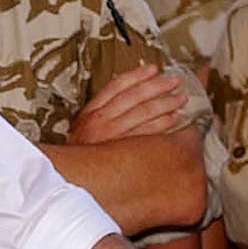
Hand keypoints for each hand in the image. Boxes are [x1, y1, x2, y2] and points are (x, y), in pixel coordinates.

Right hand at [69, 65, 188, 144]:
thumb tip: (128, 96)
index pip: (115, 86)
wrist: (68, 179)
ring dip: (165, 104)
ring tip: (180, 99)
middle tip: (174, 81)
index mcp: (90, 111)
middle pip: (133, 96)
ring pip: (142, 112)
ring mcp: (111, 135)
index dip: (136, 75)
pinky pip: (146, 133)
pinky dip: (162, 124)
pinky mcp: (121, 150)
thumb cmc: (80, 154)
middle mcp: (100, 120)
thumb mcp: (84, 128)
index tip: (153, 69)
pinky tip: (174, 119)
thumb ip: (102, 112)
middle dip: (156, 86)